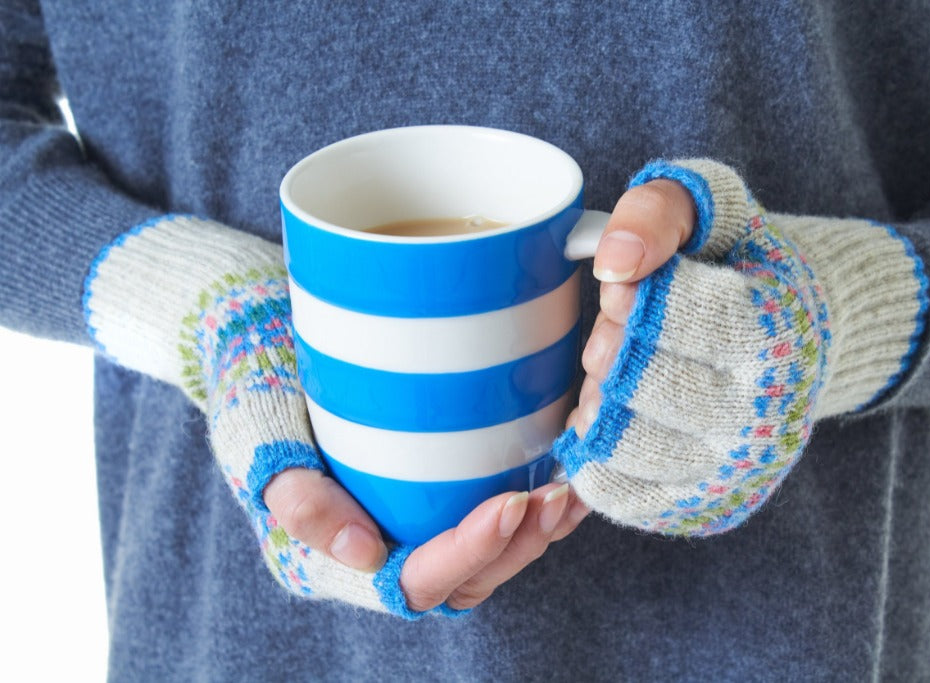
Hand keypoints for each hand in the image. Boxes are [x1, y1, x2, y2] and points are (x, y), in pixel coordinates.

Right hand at [84, 214, 591, 616]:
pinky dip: (530, 503)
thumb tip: (364, 554)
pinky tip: (559, 468)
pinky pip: (486, 514)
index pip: (413, 582)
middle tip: (556, 496)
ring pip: (485, 555)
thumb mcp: (254, 433)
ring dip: (534, 530)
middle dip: (518, 546)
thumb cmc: (251, 385)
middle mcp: (377, 550)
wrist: (256, 341)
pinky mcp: (429, 488)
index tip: (511, 503)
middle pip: (464, 579)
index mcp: (331, 558)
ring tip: (569, 489)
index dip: (468, 554)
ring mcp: (406, 520)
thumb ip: (298, 495)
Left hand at [553, 159, 926, 536]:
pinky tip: (613, 422)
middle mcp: (767, 413)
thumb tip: (614, 263)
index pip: (669, 314)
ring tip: (620, 380)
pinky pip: (618, 495)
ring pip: (621, 446)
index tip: (629, 288)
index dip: (629, 295)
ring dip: (599, 406)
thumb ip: (657, 211)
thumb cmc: (743, 267)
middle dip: (611, 351)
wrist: (801, 339)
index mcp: (776, 332)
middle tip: (622, 335)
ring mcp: (741, 470)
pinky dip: (595, 458)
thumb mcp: (712, 209)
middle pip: (639, 384)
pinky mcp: (711, 506)